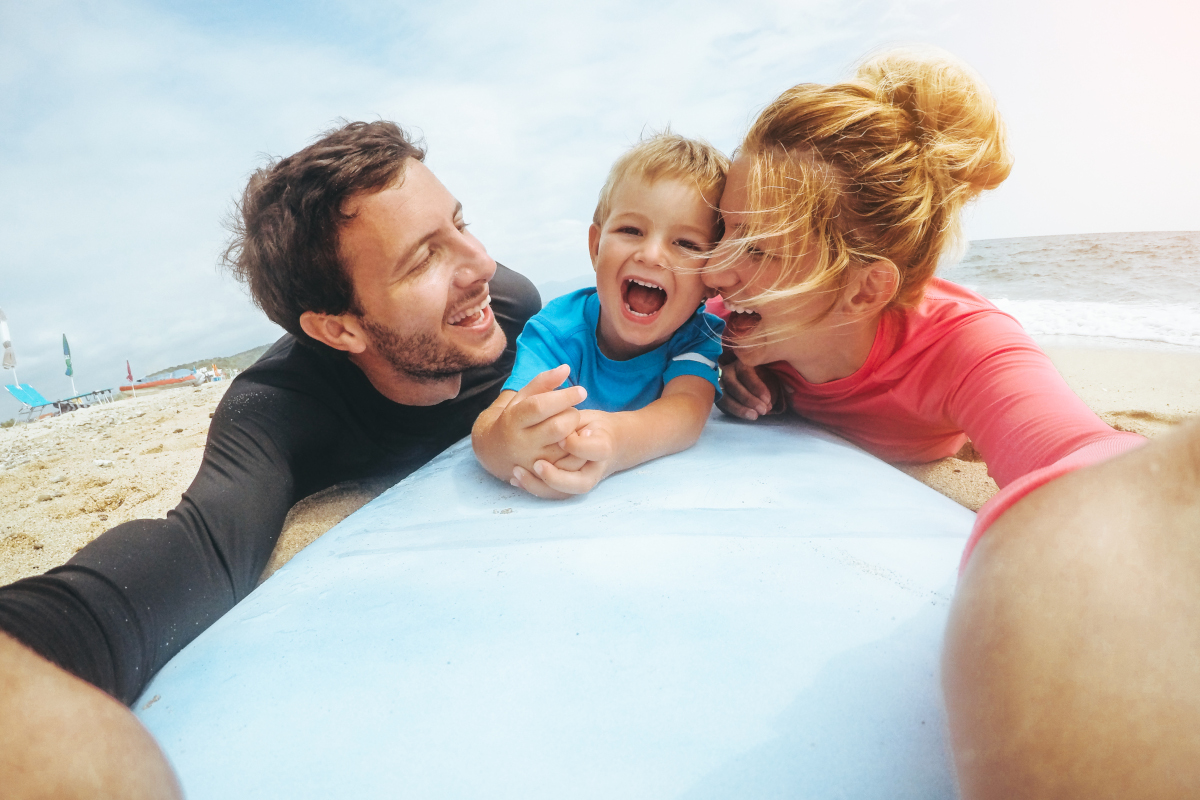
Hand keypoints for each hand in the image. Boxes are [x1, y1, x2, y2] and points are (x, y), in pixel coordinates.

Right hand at [471, 365, 585, 483]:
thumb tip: (566, 368)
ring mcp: (533, 461)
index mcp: (513, 420)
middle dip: (572, 414)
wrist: (495, 452)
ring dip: (577, 432)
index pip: (540, 406)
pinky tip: (576, 439)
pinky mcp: (544, 474)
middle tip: (572, 410)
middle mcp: (522, 443)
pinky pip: (568, 463)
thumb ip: (543, 382)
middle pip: (557, 427)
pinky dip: (577, 449)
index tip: (581, 390)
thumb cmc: (514, 418)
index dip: (563, 397)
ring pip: (566, 447)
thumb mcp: (522, 398)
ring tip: (572, 424)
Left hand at [511, 410, 614, 497]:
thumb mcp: (588, 418)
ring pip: (564, 493)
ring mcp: (581, 481)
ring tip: (517, 472)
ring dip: (539, 486)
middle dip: (556, 477)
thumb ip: (575, 421)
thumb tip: (564, 436)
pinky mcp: (567, 486)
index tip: (562, 438)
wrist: (603, 443)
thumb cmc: (593, 426)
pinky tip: (515, 479)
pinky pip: (551, 493)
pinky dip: (532, 487)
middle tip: (536, 464)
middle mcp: (595, 470)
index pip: (597, 450)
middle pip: (580, 483)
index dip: (579, 446)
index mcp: (604, 447)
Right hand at [716, 357, 784, 420]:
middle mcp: (728, 368)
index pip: (745, 372)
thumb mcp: (774, 370)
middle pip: (732, 384)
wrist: (756, 379)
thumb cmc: (766, 373)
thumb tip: (792, 389)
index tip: (768, 400)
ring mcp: (721, 381)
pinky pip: (722, 403)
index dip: (755, 386)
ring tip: (755, 416)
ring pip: (725, 395)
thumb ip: (782, 376)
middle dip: (748, 399)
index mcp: (743, 359)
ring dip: (740, 407)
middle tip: (763, 410)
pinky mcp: (719, 394)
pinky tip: (747, 416)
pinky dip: (734, 410)